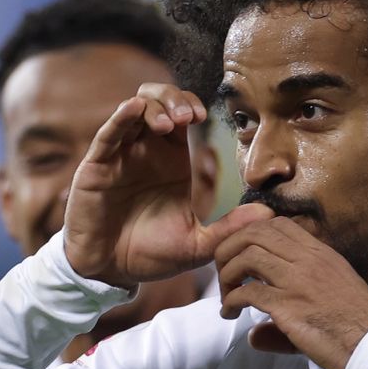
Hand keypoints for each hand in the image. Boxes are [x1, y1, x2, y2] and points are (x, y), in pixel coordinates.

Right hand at [64, 84, 270, 287]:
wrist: (112, 270)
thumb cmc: (153, 253)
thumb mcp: (198, 242)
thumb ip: (230, 227)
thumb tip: (269, 214)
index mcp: (175, 160)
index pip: (188, 116)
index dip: (196, 109)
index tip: (208, 122)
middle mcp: (149, 149)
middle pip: (163, 100)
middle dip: (178, 98)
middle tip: (191, 115)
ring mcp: (123, 153)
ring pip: (138, 107)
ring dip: (156, 105)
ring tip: (170, 123)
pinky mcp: (98, 164)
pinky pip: (109, 132)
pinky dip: (122, 116)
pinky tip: (134, 109)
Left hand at [215, 217, 367, 368]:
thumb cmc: (356, 326)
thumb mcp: (331, 297)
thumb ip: (294, 301)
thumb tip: (254, 333)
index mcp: (320, 253)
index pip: (277, 225)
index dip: (249, 235)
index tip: (239, 254)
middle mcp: (308, 260)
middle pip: (254, 234)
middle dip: (229, 249)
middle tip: (224, 272)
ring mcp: (298, 281)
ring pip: (246, 258)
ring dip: (227, 275)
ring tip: (225, 295)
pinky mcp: (289, 306)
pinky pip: (247, 292)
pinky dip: (231, 301)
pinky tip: (230, 313)